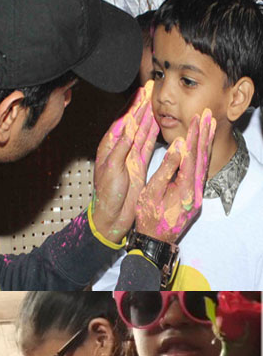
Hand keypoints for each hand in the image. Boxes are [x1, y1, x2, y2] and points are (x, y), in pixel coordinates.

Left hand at [92, 81, 159, 243]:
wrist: (112, 216)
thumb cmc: (107, 195)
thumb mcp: (112, 169)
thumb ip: (121, 147)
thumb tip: (128, 126)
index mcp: (108, 147)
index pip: (121, 120)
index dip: (131, 105)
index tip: (141, 90)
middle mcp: (119, 149)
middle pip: (133, 121)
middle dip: (142, 104)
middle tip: (151, 87)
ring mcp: (130, 156)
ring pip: (141, 130)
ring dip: (148, 114)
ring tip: (156, 98)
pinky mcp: (139, 165)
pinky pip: (147, 144)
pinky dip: (153, 132)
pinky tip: (158, 120)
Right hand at [135, 110, 215, 242]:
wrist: (155, 240)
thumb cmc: (148, 217)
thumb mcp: (152, 191)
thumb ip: (167, 168)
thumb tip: (178, 146)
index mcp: (185, 187)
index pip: (192, 155)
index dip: (194, 135)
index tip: (197, 118)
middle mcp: (196, 190)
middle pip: (203, 157)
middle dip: (204, 134)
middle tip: (208, 115)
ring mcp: (197, 194)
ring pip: (204, 164)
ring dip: (205, 143)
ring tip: (208, 125)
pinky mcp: (194, 196)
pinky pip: (201, 171)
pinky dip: (202, 156)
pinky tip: (201, 148)